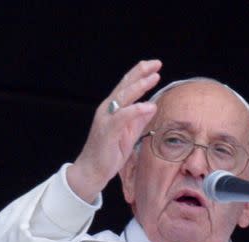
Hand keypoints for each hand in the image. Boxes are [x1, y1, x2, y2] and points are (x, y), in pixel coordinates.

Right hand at [68, 59, 161, 202]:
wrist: (92, 171)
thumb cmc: (109, 153)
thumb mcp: (129, 134)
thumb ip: (139, 119)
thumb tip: (153, 106)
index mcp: (113, 109)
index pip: (127, 86)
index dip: (140, 74)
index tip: (155, 66)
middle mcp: (108, 109)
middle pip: (125, 86)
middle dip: (140, 73)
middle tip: (156, 63)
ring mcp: (106, 119)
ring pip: (123, 97)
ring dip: (139, 86)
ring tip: (154, 77)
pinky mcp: (107, 130)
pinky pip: (122, 117)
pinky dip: (136, 110)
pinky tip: (149, 106)